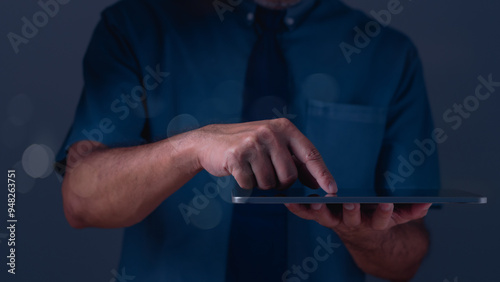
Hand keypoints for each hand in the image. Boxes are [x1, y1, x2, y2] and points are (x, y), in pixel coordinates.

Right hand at [194, 118, 336, 192]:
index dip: (322, 174)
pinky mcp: (237, 155)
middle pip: (289, 175)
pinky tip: (238, 171)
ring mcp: (253, 143)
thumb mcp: (272, 145)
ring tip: (251, 171)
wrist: (209, 142)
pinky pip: (250, 184)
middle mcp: (270, 132)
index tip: (332, 190)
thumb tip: (315, 181)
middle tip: (268, 177)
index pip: (310, 154)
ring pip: (270, 182)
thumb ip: (293, 159)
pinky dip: (245, 184)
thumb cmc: (246, 147)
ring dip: (261, 185)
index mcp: (284, 127)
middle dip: (281, 184)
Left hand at [285, 202, 431, 239]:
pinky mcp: (322, 217)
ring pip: (327, 218)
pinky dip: (297, 210)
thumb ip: (412, 211)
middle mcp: (353, 224)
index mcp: (373, 223)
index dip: (386, 213)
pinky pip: (307, 215)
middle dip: (351, 211)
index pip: (382, 219)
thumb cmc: (378, 220)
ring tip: (313, 200)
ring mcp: (336, 222)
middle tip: (350, 203)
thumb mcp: (398, 218)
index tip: (388, 204)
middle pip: (352, 219)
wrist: (362, 237)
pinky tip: (287, 201)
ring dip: (320, 211)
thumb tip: (427, 202)